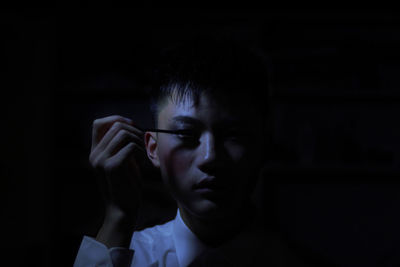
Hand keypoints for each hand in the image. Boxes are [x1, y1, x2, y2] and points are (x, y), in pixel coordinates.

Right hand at [89, 115, 144, 246]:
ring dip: (139, 140)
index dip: (117, 119)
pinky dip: (142, 151)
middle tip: (142, 143)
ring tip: (143, 153)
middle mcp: (95, 154)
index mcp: (95, 152)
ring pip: (123, 133)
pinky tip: (143, 162)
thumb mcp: (123, 160)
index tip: (133, 127)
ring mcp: (102, 160)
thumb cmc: (127, 185)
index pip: (99, 123)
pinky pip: (131, 146)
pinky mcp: (112, 167)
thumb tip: (131, 126)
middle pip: (115, 125)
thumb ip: (121, 145)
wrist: (124, 209)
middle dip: (134, 130)